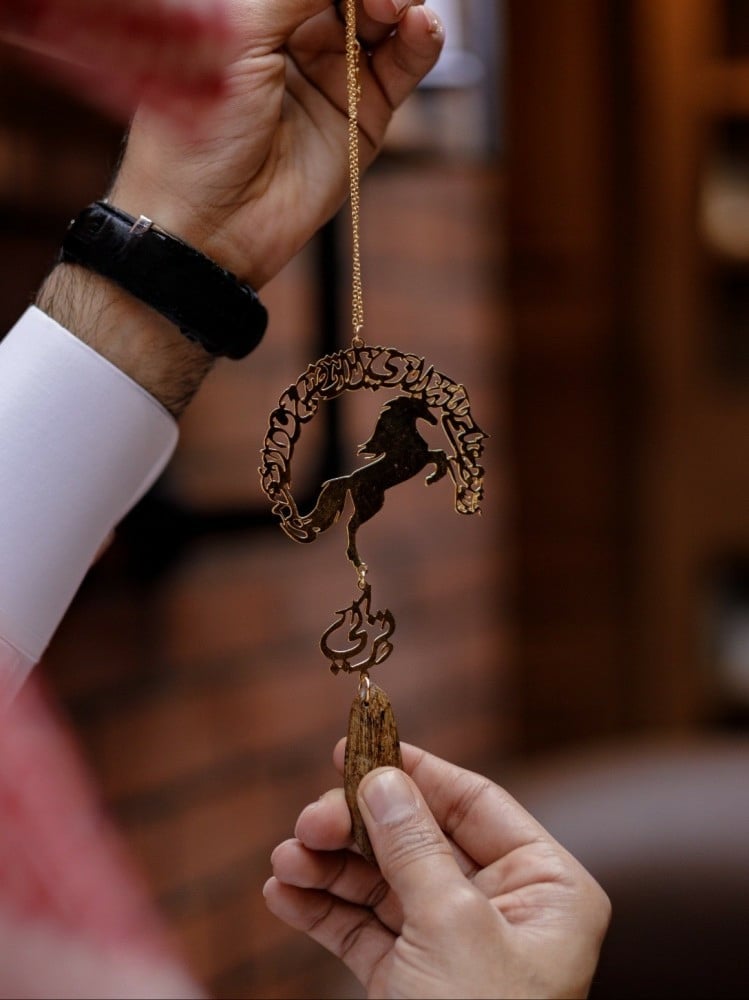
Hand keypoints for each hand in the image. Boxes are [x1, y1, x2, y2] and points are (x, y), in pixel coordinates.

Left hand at [38, 0, 442, 412]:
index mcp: (260, 10)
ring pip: (390, 18)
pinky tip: (421, 26)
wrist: (212, 222)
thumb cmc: (200, 128)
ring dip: (404, 2)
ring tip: (399, 8)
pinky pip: (404, 66)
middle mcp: (300, 34)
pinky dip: (420, 41)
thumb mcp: (241, 35)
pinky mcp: (366, 117)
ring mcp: (337, 74)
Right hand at [265, 741, 610, 998]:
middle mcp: (501, 909)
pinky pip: (363, 931)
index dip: (415, 771)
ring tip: (285, 861)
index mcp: (544, 888)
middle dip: (357, 829)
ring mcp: (452, 945)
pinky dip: (322, 911)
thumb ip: (413, 848)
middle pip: (417, 839)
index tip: (360, 744)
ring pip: (382, 884)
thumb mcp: (452, 929)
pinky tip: (283, 894)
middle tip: (308, 822)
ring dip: (329, 868)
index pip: (474, 804)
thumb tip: (383, 778)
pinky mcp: (411, 981)